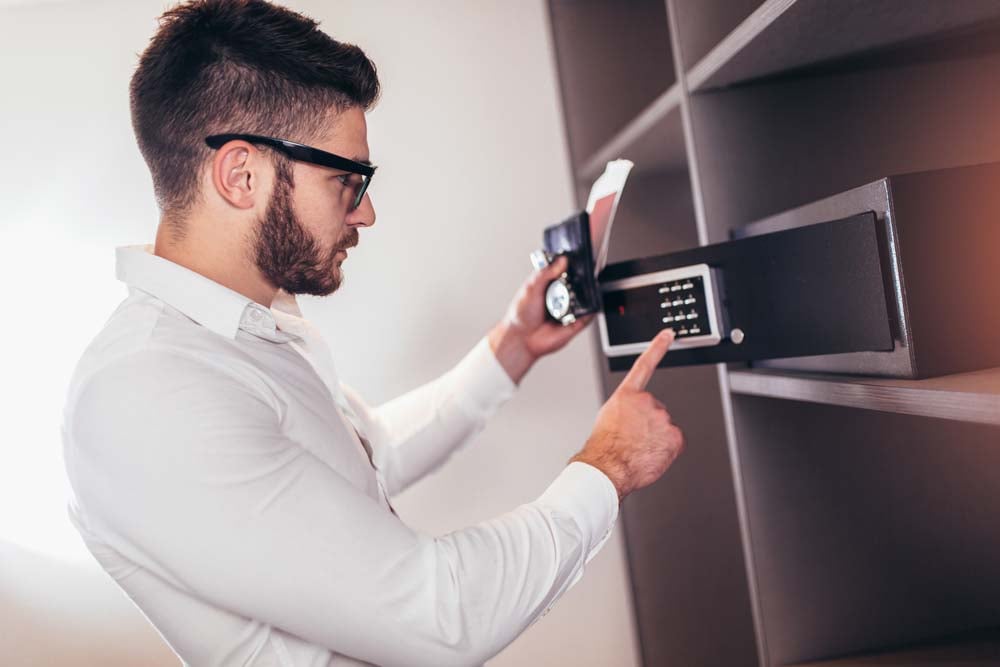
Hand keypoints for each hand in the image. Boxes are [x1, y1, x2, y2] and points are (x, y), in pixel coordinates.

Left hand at [488, 256, 592, 383]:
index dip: (572, 266)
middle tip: (576, 280)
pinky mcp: (576, 323)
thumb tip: (562, 260)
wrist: (521, 339)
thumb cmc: (521, 314)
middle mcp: (561, 297)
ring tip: (575, 295)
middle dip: (581, 281)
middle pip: (579, 284)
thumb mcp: (531, 287)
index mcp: (550, 285)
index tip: (575, 261)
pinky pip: (589, 315)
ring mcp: (569, 309)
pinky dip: (590, 310)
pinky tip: (583, 307)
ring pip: (585, 299)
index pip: (566, 271)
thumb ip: (546, 273)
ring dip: (585, 295)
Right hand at [570, 329, 684, 500]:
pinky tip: (651, 454)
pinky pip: (674, 442)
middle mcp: (647, 402)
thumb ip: (625, 410)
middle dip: (647, 424)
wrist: (607, 466)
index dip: (657, 347)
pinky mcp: (674, 436)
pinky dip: (666, 449)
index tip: (668, 334)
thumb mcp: (606, 418)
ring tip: (638, 449)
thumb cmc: (603, 447)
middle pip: (655, 411)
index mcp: (627, 396)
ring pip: (664, 427)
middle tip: (633, 438)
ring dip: (655, 438)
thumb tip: (633, 419)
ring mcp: (662, 418)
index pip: (644, 365)